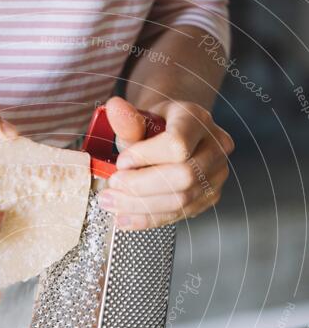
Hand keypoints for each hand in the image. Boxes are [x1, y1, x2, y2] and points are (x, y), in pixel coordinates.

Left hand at [98, 96, 233, 228]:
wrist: (173, 133)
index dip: (146, 158)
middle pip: (184, 177)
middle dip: (141, 187)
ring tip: (111, 203)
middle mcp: (215, 147)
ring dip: (140, 207)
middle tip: (112, 186)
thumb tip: (114, 108)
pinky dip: (147, 219)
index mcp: (198, 120)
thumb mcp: (141, 117)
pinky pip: (178, 215)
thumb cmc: (156, 126)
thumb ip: (128, 120)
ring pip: (181, 201)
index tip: (121, 162)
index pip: (178, 145)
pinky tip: (124, 217)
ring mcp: (216, 174)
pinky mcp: (208, 197)